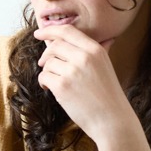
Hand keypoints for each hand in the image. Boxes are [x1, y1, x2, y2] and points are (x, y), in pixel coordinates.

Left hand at [31, 23, 134, 140]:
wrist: (112, 120)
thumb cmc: (108, 95)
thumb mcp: (107, 66)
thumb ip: (98, 51)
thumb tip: (107, 38)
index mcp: (95, 50)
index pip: (67, 31)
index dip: (49, 30)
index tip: (38, 33)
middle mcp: (84, 57)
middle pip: (54, 46)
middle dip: (46, 55)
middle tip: (44, 64)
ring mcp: (72, 71)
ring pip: (47, 62)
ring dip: (47, 72)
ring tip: (56, 82)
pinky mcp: (62, 86)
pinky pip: (43, 76)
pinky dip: (44, 83)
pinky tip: (51, 89)